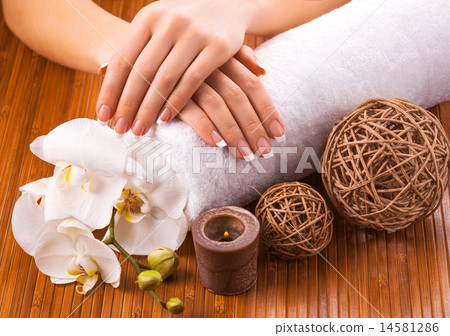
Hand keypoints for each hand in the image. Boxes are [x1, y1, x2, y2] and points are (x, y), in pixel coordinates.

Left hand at [96, 0, 261, 134]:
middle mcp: (169, 23)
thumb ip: (139, 48)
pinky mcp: (218, 46)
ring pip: (165, 79)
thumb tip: (108, 81)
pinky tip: (166, 118)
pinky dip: (177, 101)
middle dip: (127, 105)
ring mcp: (195, 34)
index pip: (122, 59)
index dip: (110, 90)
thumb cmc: (186, 21)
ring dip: (149, 108)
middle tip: (119, 129)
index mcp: (148, 18)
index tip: (102, 115)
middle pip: (141, 72)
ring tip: (139, 129)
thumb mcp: (159, 24)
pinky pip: (192, 80)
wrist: (228, 3)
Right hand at [179, 46, 284, 159]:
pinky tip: (217, 144)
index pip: (253, 85)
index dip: (268, 110)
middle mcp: (209, 65)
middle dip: (254, 127)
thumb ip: (238, 58)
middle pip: (239, 98)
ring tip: (245, 155)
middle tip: (264, 152)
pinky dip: (205, 127)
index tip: (279, 134)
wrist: (142, 50)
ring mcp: (188, 77)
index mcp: (223, 57)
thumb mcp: (212, 53)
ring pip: (218, 105)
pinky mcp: (169, 92)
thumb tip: (263, 71)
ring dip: (234, 133)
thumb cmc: (185, 57)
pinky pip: (190, 110)